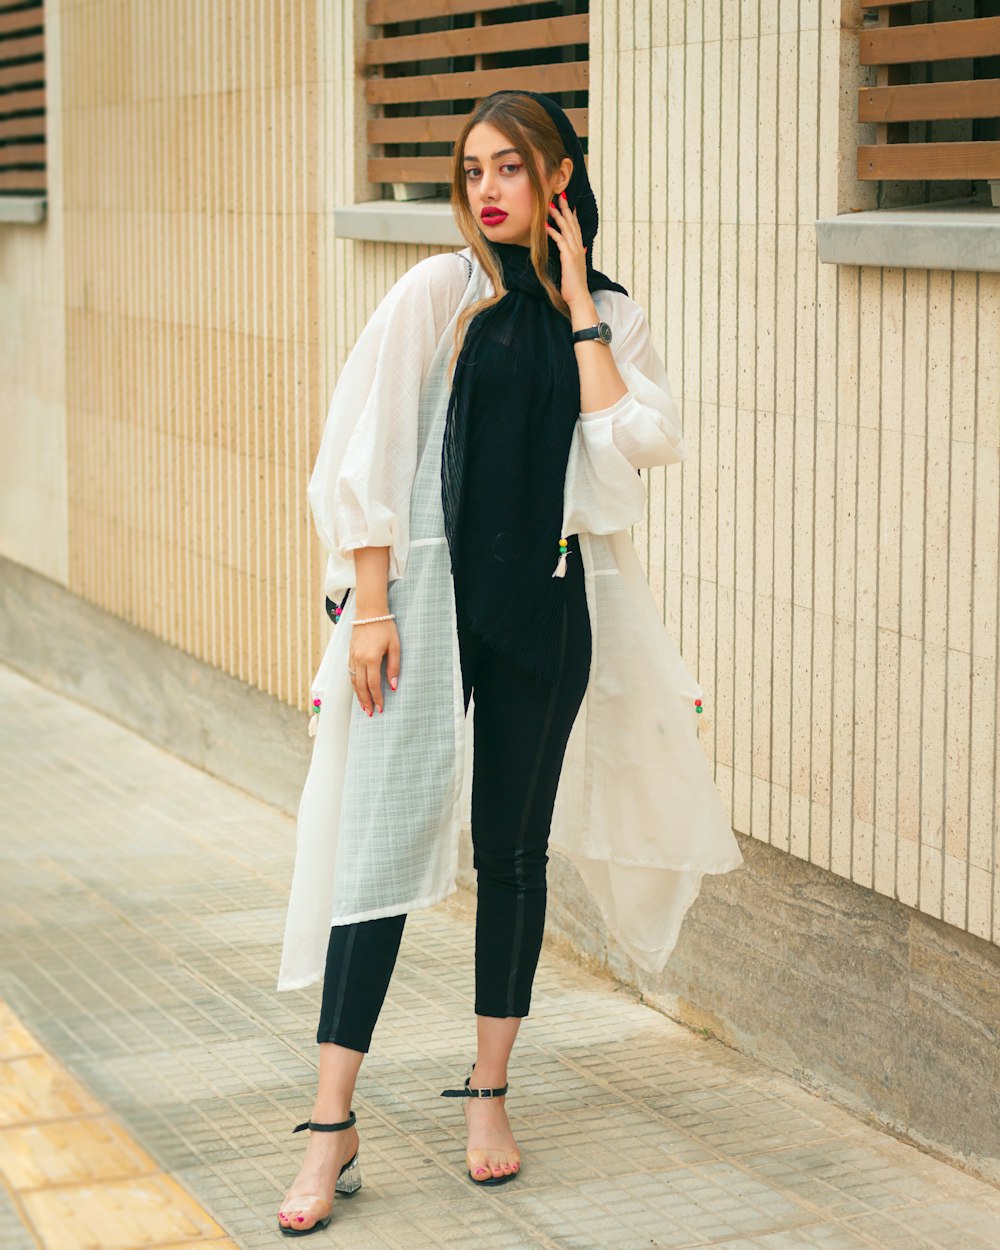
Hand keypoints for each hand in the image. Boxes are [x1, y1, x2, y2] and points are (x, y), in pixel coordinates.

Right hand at [349, 620, 399, 715]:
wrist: (369, 611)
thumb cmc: (385, 627)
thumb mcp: (395, 646)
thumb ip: (394, 666)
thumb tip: (394, 685)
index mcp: (371, 658)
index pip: (373, 684)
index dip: (377, 698)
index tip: (381, 708)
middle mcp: (359, 659)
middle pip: (361, 686)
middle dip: (366, 701)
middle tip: (370, 713)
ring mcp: (352, 657)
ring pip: (353, 681)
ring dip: (358, 696)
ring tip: (363, 707)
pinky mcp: (350, 653)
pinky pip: (350, 673)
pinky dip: (353, 685)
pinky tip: (358, 690)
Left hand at [545, 190, 589, 309]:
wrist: (579, 296)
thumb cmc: (575, 285)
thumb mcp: (576, 267)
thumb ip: (577, 257)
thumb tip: (581, 250)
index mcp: (579, 248)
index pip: (576, 227)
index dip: (571, 214)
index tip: (567, 202)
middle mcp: (578, 246)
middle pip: (572, 223)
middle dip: (566, 208)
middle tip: (560, 194)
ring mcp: (574, 250)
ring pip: (566, 228)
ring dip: (557, 215)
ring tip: (550, 205)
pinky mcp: (568, 256)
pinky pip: (559, 240)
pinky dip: (552, 231)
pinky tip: (545, 225)